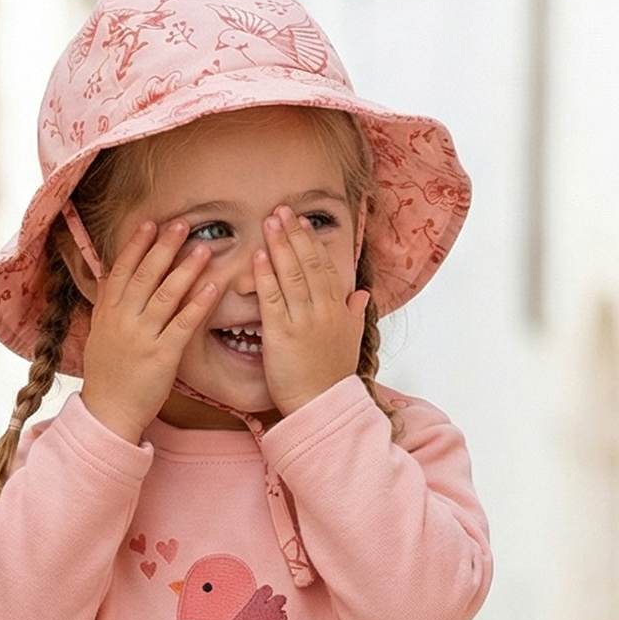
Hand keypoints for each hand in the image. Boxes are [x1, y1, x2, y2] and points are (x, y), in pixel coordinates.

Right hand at [78, 219, 216, 442]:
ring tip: (204, 248)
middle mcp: (124, 320)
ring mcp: (142, 337)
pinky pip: (183, 324)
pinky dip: (198, 304)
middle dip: (164, 246)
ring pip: (166, 294)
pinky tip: (213, 287)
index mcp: (108, 313)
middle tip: (183, 223)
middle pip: (145, 275)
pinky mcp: (162, 356)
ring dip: (186, 269)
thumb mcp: (99, 336)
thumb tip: (109, 276)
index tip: (150, 223)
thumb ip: (106, 305)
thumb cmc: (107, 377)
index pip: (122, 269)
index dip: (136, 245)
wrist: (108, 414)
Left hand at [254, 207, 368, 416]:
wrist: (322, 409)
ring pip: (291, 275)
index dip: (313, 243)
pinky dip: (265, 276)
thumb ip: (354, 315)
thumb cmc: (331, 380)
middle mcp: (323, 311)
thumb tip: (359, 294)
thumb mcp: (350, 344)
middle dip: (294, 235)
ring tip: (269, 221)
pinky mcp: (281, 335)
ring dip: (280, 245)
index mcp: (339, 311)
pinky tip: (259, 256)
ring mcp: (302, 321)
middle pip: (309, 264)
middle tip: (281, 210)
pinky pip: (272, 299)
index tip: (303, 223)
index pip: (326, 268)